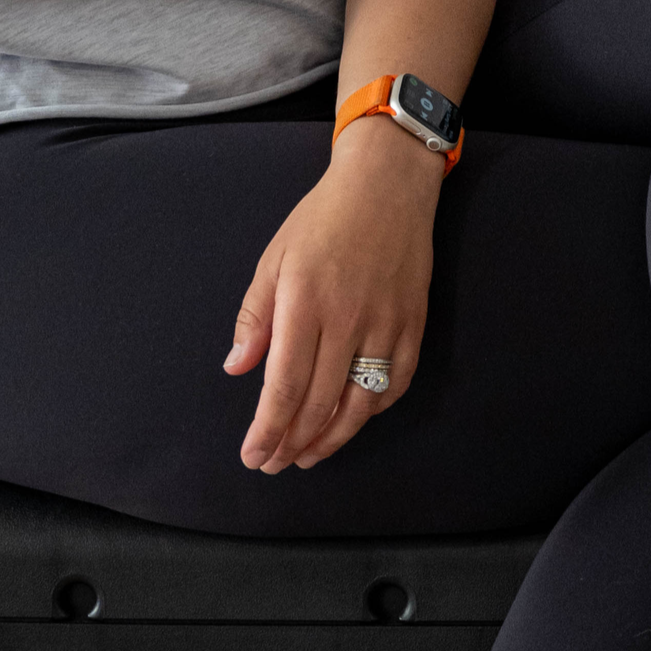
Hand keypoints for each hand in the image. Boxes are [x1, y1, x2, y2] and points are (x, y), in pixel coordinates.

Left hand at [223, 137, 439, 471]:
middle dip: (290, 443)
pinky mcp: (414, 325)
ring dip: (330, 440)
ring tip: (305, 457)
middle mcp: (348, 320)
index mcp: (305, 303)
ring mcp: (387, 325)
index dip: (267, 430)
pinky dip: (371, 412)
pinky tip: (349, 422)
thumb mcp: (273, 258)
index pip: (284, 386)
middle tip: (272, 463)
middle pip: (318, 404)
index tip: (253, 454)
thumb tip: (236, 368)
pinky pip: (395, 385)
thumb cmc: (322, 220)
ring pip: (359, 405)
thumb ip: (254, 316)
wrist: (387, 186)